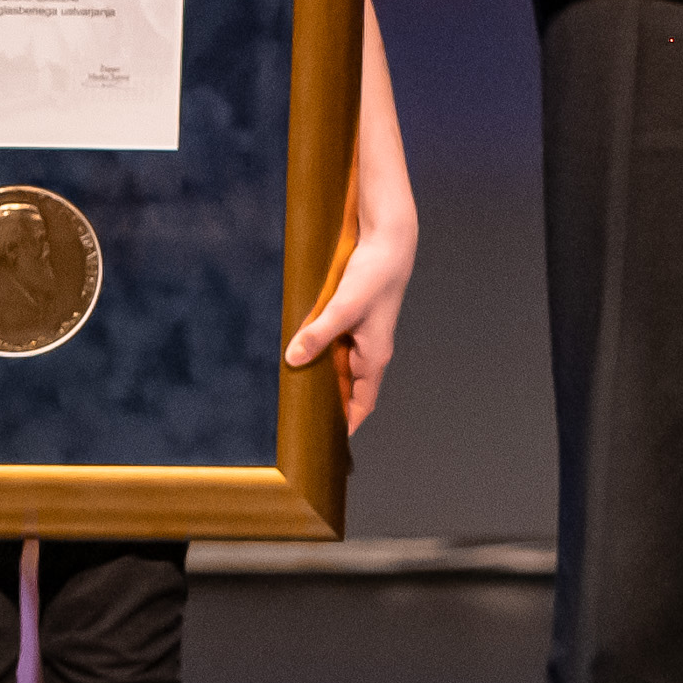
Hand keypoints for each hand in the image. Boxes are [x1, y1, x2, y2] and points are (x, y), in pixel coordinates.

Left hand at [285, 183, 417, 430]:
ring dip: (322, 376)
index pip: (363, 402)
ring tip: (296, 389)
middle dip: (329, 404)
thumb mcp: (342, 307)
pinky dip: (321, 352)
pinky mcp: (353, 316)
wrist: (389, 241)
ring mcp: (362, 333)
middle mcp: (370, 350)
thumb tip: (293, 360)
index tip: (329, 442)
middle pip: (348, 387)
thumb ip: (318, 333)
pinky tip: (301, 349)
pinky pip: (336, 343)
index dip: (348, 423)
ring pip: (340, 365)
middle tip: (302, 418)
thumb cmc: (374, 275)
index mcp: (374, 356)